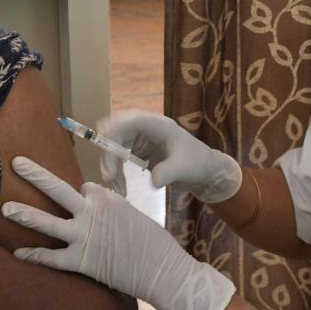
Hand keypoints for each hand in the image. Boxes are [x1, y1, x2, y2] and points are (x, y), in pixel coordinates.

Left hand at [2, 156, 234, 309]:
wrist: (163, 270)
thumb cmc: (154, 243)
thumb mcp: (134, 214)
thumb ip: (111, 207)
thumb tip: (97, 201)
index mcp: (107, 199)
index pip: (83, 188)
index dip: (81, 196)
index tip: (82, 201)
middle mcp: (92, 213)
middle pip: (57, 189)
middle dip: (35, 174)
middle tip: (15, 163)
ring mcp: (84, 237)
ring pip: (47, 222)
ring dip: (25, 215)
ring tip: (5, 208)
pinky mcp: (81, 262)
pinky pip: (51, 258)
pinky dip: (34, 256)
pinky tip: (17, 253)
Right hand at [97, 109, 242, 202]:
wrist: (203, 169)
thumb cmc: (197, 163)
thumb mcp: (185, 168)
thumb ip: (169, 172)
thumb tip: (153, 181)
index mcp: (158, 125)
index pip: (131, 120)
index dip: (115, 131)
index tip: (107, 152)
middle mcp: (145, 127)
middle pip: (116, 132)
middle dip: (109, 153)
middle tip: (110, 177)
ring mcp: (139, 137)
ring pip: (113, 145)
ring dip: (110, 166)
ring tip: (117, 188)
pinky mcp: (136, 149)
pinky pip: (117, 157)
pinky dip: (116, 171)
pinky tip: (120, 187)